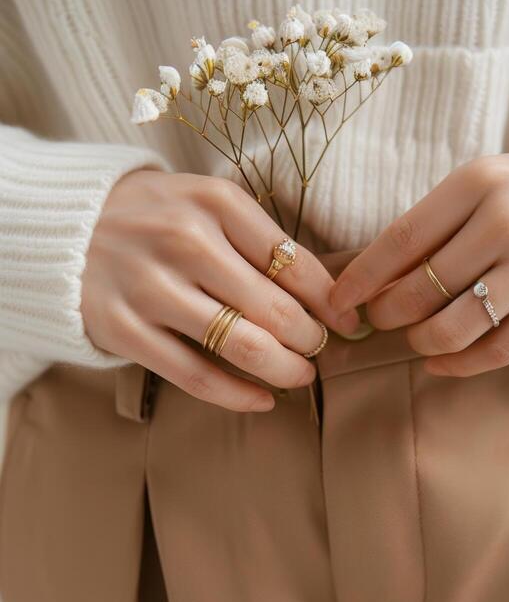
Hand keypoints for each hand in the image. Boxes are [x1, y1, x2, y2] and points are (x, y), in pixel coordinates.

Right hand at [81, 170, 360, 410]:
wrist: (67, 230)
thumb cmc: (156, 219)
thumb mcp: (207, 205)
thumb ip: (259, 241)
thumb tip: (328, 295)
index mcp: (215, 202)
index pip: (294, 262)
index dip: (331, 301)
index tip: (349, 322)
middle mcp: (184, 240)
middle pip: (275, 309)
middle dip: (311, 340)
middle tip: (320, 349)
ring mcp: (150, 287)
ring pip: (243, 346)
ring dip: (285, 370)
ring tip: (300, 375)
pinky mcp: (124, 329)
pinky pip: (196, 376)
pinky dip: (239, 396)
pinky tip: (262, 399)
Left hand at [329, 141, 508, 375]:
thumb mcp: (483, 185)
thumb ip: (433, 225)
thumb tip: (370, 280)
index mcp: (478, 183)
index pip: (400, 240)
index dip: (360, 279)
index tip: (336, 301)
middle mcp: (508, 221)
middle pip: (420, 289)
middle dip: (386, 315)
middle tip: (378, 320)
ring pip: (455, 326)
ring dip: (421, 341)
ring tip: (415, 337)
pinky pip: (499, 348)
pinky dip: (459, 363)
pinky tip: (439, 361)